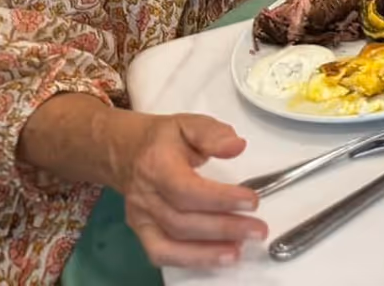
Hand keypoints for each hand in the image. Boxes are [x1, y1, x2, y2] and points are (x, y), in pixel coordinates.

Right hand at [111, 112, 262, 268]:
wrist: (125, 152)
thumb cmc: (164, 138)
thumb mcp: (189, 123)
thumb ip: (213, 134)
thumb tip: (237, 147)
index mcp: (156, 165)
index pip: (186, 189)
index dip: (219, 199)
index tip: (251, 201)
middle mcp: (145, 196)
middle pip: (181, 221)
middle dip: (223, 228)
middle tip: (257, 229)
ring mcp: (140, 218)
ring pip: (170, 243)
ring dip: (207, 252)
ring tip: (240, 250)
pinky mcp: (142, 232)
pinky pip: (162, 254)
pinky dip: (190, 260)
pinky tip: (219, 257)